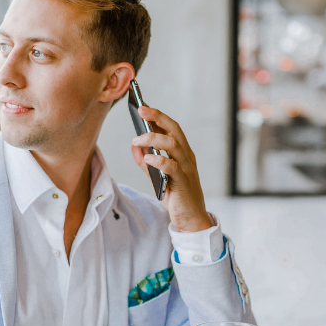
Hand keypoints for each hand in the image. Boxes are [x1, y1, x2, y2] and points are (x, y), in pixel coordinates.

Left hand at [130, 105, 211, 232]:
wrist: (191, 219)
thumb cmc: (176, 196)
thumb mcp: (157, 177)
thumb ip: (146, 162)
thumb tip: (135, 146)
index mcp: (182, 153)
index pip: (171, 128)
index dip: (158, 116)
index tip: (143, 106)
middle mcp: (186, 157)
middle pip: (174, 130)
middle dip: (157, 117)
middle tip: (141, 110)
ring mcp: (186, 168)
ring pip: (173, 144)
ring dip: (153, 138)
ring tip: (137, 139)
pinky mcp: (182, 182)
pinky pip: (172, 166)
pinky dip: (159, 159)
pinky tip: (147, 157)